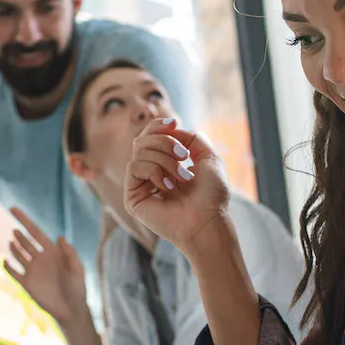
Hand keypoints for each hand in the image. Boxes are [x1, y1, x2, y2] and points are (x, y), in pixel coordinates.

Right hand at [2, 207, 87, 328]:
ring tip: (12, 242)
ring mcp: (32, 270)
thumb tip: (59, 237)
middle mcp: (40, 258)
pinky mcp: (26, 283)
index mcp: (52, 252)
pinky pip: (14, 272)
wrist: (71, 309)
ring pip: (19, 255)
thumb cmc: (77, 289)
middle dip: (20, 235)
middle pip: (26, 242)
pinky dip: (8, 266)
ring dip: (15, 248)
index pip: (35, 232)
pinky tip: (5, 261)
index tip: (13, 209)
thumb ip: (70, 253)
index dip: (25, 220)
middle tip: (16, 231)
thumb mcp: (77, 269)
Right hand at [125, 118, 231, 254]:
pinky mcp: (132, 196)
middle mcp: (151, 173)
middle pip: (142, 139)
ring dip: (165, 160)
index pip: (150, 136)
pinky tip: (167, 187)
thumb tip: (171, 129)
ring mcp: (140, 184)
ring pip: (140, 152)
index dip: (158, 126)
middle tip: (183, 156)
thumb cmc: (211, 194)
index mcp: (165, 163)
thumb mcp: (208, 156)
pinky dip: (154, 171)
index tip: (175, 123)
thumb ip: (191, 137)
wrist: (208, 220)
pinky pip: (134, 167)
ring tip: (181, 178)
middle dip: (165, 142)